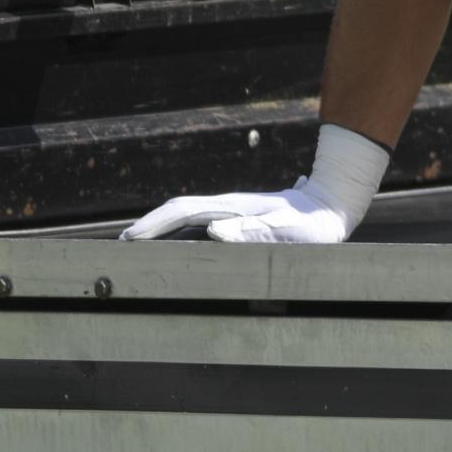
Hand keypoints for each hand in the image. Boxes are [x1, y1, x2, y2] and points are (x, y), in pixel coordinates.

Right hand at [120, 180, 352, 244]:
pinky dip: (180, 231)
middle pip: (179, 211)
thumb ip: (253, 232)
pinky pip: (200, 223)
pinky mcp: (239, 218)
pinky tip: (175, 244)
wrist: (331, 205)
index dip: (155, 225)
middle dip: (149, 226)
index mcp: (232, 207)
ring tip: (139, 246)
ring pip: (188, 216)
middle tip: (121, 246)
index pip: (183, 212)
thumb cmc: (312, 225)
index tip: (130, 239)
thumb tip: (214, 233)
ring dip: (162, 228)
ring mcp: (232, 211)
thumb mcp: (287, 232)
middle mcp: (227, 206)